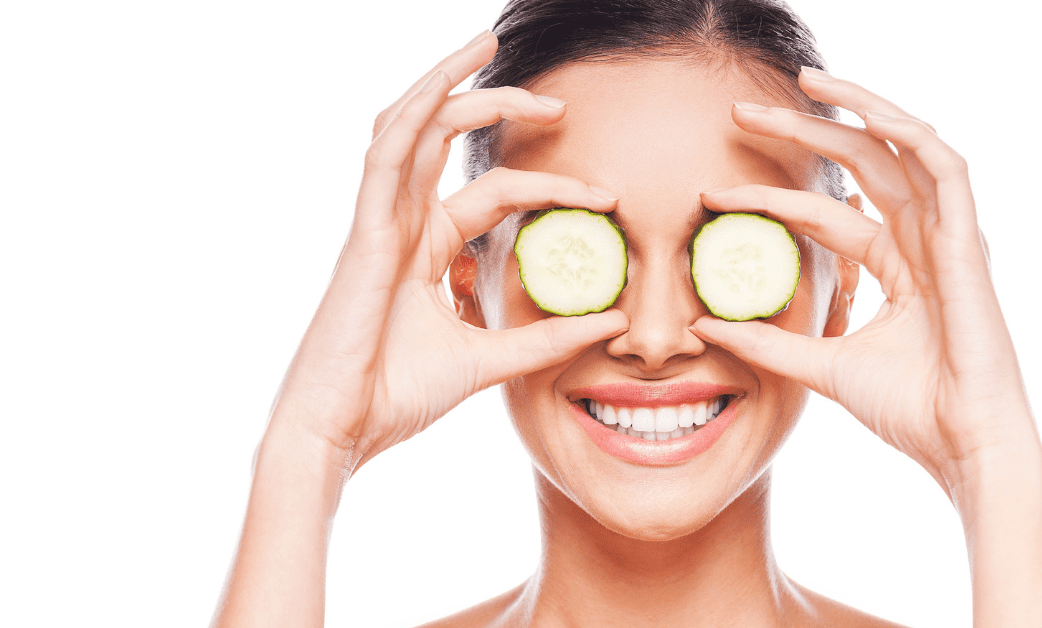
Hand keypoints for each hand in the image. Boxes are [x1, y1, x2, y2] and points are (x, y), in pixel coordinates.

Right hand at [267, 31, 628, 469]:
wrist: (342, 431)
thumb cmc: (397, 395)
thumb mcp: (488, 359)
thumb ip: (545, 339)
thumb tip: (613, 321)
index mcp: (425, 248)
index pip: (494, 194)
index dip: (550, 186)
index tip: (606, 198)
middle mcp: (400, 224)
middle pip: (445, 139)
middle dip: (497, 106)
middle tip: (557, 101)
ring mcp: (378, 222)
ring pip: (410, 127)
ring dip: (447, 81)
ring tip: (487, 43)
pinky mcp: (363, 232)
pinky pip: (386, 154)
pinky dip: (414, 111)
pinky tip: (447, 83)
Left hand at [692, 67, 1041, 491]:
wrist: (963, 446)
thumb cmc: (911, 410)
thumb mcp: (823, 367)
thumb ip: (771, 343)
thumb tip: (709, 325)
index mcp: (894, 266)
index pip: (824, 214)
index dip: (768, 201)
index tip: (710, 197)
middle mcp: (920, 241)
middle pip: (860, 165)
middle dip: (803, 132)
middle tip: (742, 111)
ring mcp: (947, 238)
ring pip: (903, 148)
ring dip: (856, 109)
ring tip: (805, 83)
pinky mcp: (969, 244)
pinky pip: (946, 170)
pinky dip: (910, 136)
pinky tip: (866, 113)